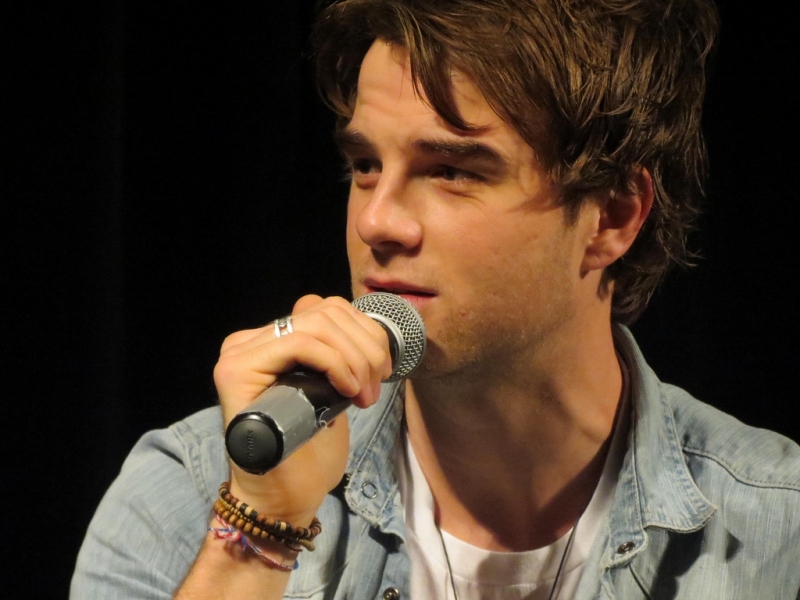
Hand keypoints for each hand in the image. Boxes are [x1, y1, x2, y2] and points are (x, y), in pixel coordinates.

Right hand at [213, 295, 391, 525]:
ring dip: (355, 358)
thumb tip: (366, 330)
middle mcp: (250, 341)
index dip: (364, 331)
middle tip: (377, 387)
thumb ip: (336, 355)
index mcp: (271, 341)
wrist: (285, 497)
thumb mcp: (330, 390)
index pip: (326, 308)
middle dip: (365, 346)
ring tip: (366, 395)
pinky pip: (301, 345)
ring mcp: (240, 353)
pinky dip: (337, 364)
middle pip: (325, 312)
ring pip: (316, 325)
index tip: (382, 371)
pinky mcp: (237, 370)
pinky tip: (348, 390)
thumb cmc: (308, 449)